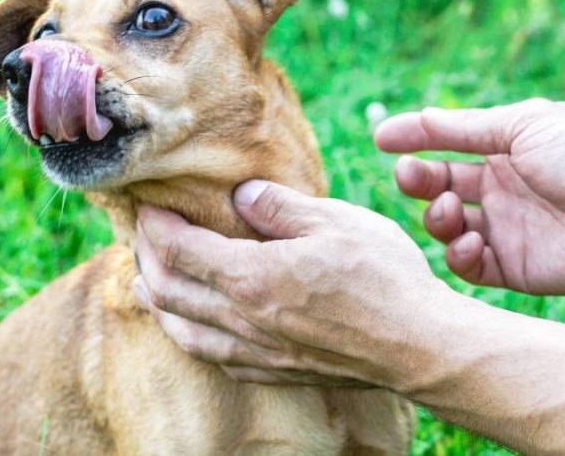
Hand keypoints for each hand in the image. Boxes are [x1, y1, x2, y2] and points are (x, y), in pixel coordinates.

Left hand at [133, 182, 451, 389]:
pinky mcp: (275, 370)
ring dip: (157, 300)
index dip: (155, 224)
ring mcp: (257, 351)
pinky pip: (212, 356)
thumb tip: (239, 194)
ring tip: (147, 279)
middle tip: (145, 232)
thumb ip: (278, 206)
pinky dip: (188, 334)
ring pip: (182, 330)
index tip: (150, 204)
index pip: (178, 249)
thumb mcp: (335, 221)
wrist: (419, 346)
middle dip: (145, 257)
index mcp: (252, 276)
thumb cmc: (383, 277)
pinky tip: (194, 324)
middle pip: (167, 291)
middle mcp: (243, 319)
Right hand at [375, 99, 564, 293]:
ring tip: (451, 210)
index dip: (412, 140)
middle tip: (409, 176)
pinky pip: (470, 266)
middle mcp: (500, 189)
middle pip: (440, 186)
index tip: (381, 138)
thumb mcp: (522, 125)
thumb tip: (417, 117)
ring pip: (447, 227)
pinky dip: (460, 255)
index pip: (445, 144)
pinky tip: (473, 242)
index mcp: (504, 150)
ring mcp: (505, 228)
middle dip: (418, 180)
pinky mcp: (513, 267)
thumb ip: (466, 127)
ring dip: (438, 217)